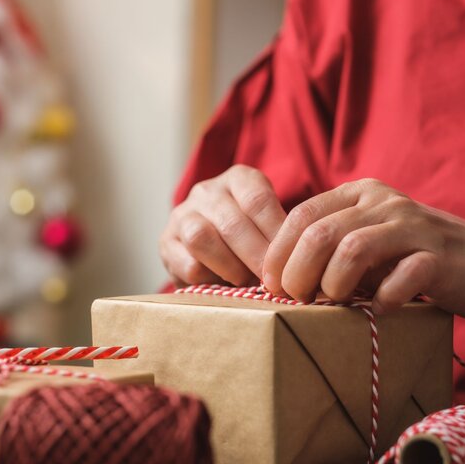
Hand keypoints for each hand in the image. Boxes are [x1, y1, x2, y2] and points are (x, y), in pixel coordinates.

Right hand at [160, 165, 285, 286]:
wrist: (211, 249)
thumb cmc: (251, 237)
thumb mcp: (270, 224)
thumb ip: (282, 235)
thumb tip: (298, 261)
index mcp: (238, 179)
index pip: (257, 200)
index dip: (275, 233)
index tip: (289, 259)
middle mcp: (207, 191)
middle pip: (231, 223)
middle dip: (256, 257)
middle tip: (273, 280)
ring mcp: (182, 215)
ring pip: (201, 238)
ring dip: (229, 266)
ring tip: (247, 282)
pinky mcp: (166, 243)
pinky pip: (186, 262)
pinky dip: (208, 278)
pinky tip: (223, 284)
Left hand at [262, 178, 464, 316]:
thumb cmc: (408, 257)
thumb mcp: (365, 238)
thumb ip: (327, 245)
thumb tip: (276, 277)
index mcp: (358, 194)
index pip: (301, 215)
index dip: (278, 252)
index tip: (271, 284)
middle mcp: (383, 202)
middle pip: (319, 233)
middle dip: (298, 272)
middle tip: (297, 299)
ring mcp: (412, 227)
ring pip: (352, 250)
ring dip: (334, 284)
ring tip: (334, 302)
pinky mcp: (438, 257)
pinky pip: (401, 277)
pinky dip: (383, 298)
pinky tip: (379, 309)